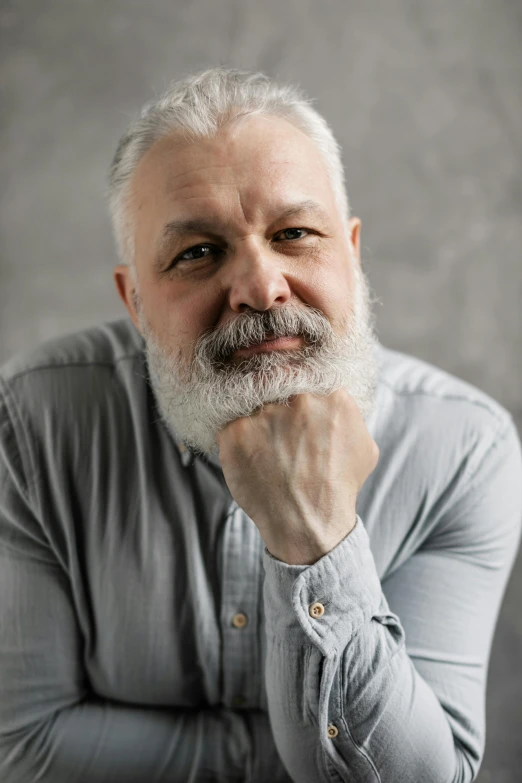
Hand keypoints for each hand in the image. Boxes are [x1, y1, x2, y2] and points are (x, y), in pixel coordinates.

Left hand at [215, 389, 378, 564]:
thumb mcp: (364, 447)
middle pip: (278, 381)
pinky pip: (230, 422)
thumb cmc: (338, 487)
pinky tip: (249, 456)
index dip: (297, 390)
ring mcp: (265, 413)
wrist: (308, 523)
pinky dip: (237, 438)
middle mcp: (299, 399)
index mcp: (333, 396)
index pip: (308, 374)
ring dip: (256, 419)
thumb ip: (351, 413)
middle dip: (275, 400)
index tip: (293, 407)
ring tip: (265, 448)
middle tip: (276, 428)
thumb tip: (339, 397)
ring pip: (252, 400)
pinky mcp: (235, 431)